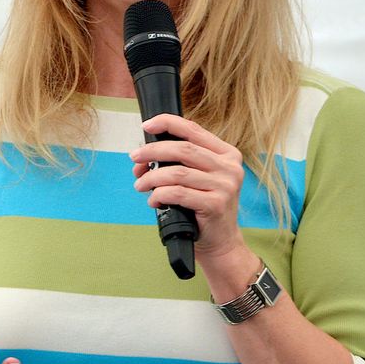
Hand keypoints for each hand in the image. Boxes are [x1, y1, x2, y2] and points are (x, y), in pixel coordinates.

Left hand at [133, 115, 246, 262]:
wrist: (219, 240)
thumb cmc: (202, 206)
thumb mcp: (196, 178)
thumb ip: (176, 162)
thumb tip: (141, 156)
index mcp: (226, 154)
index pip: (194, 130)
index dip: (168, 123)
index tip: (146, 125)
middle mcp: (229, 167)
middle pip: (182, 149)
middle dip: (152, 151)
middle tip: (134, 157)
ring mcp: (225, 186)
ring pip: (177, 172)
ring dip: (151, 177)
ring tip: (140, 185)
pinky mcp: (216, 204)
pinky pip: (177, 193)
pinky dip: (159, 194)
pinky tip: (154, 200)